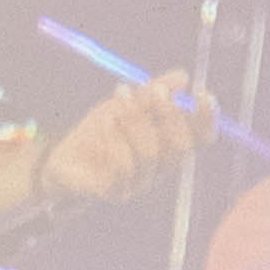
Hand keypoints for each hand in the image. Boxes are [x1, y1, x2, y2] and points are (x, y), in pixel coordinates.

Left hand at [40, 73, 221, 206]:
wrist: (63, 159)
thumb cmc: (101, 131)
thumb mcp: (126, 103)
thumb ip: (153, 91)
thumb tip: (183, 77)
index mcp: (169, 148)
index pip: (199, 139)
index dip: (206, 119)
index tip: (202, 92)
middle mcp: (160, 169)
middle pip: (180, 148)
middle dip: (170, 116)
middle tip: (154, 90)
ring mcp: (138, 184)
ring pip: (150, 154)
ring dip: (136, 121)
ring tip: (120, 98)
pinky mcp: (114, 192)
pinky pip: (123, 167)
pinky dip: (116, 139)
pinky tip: (105, 122)